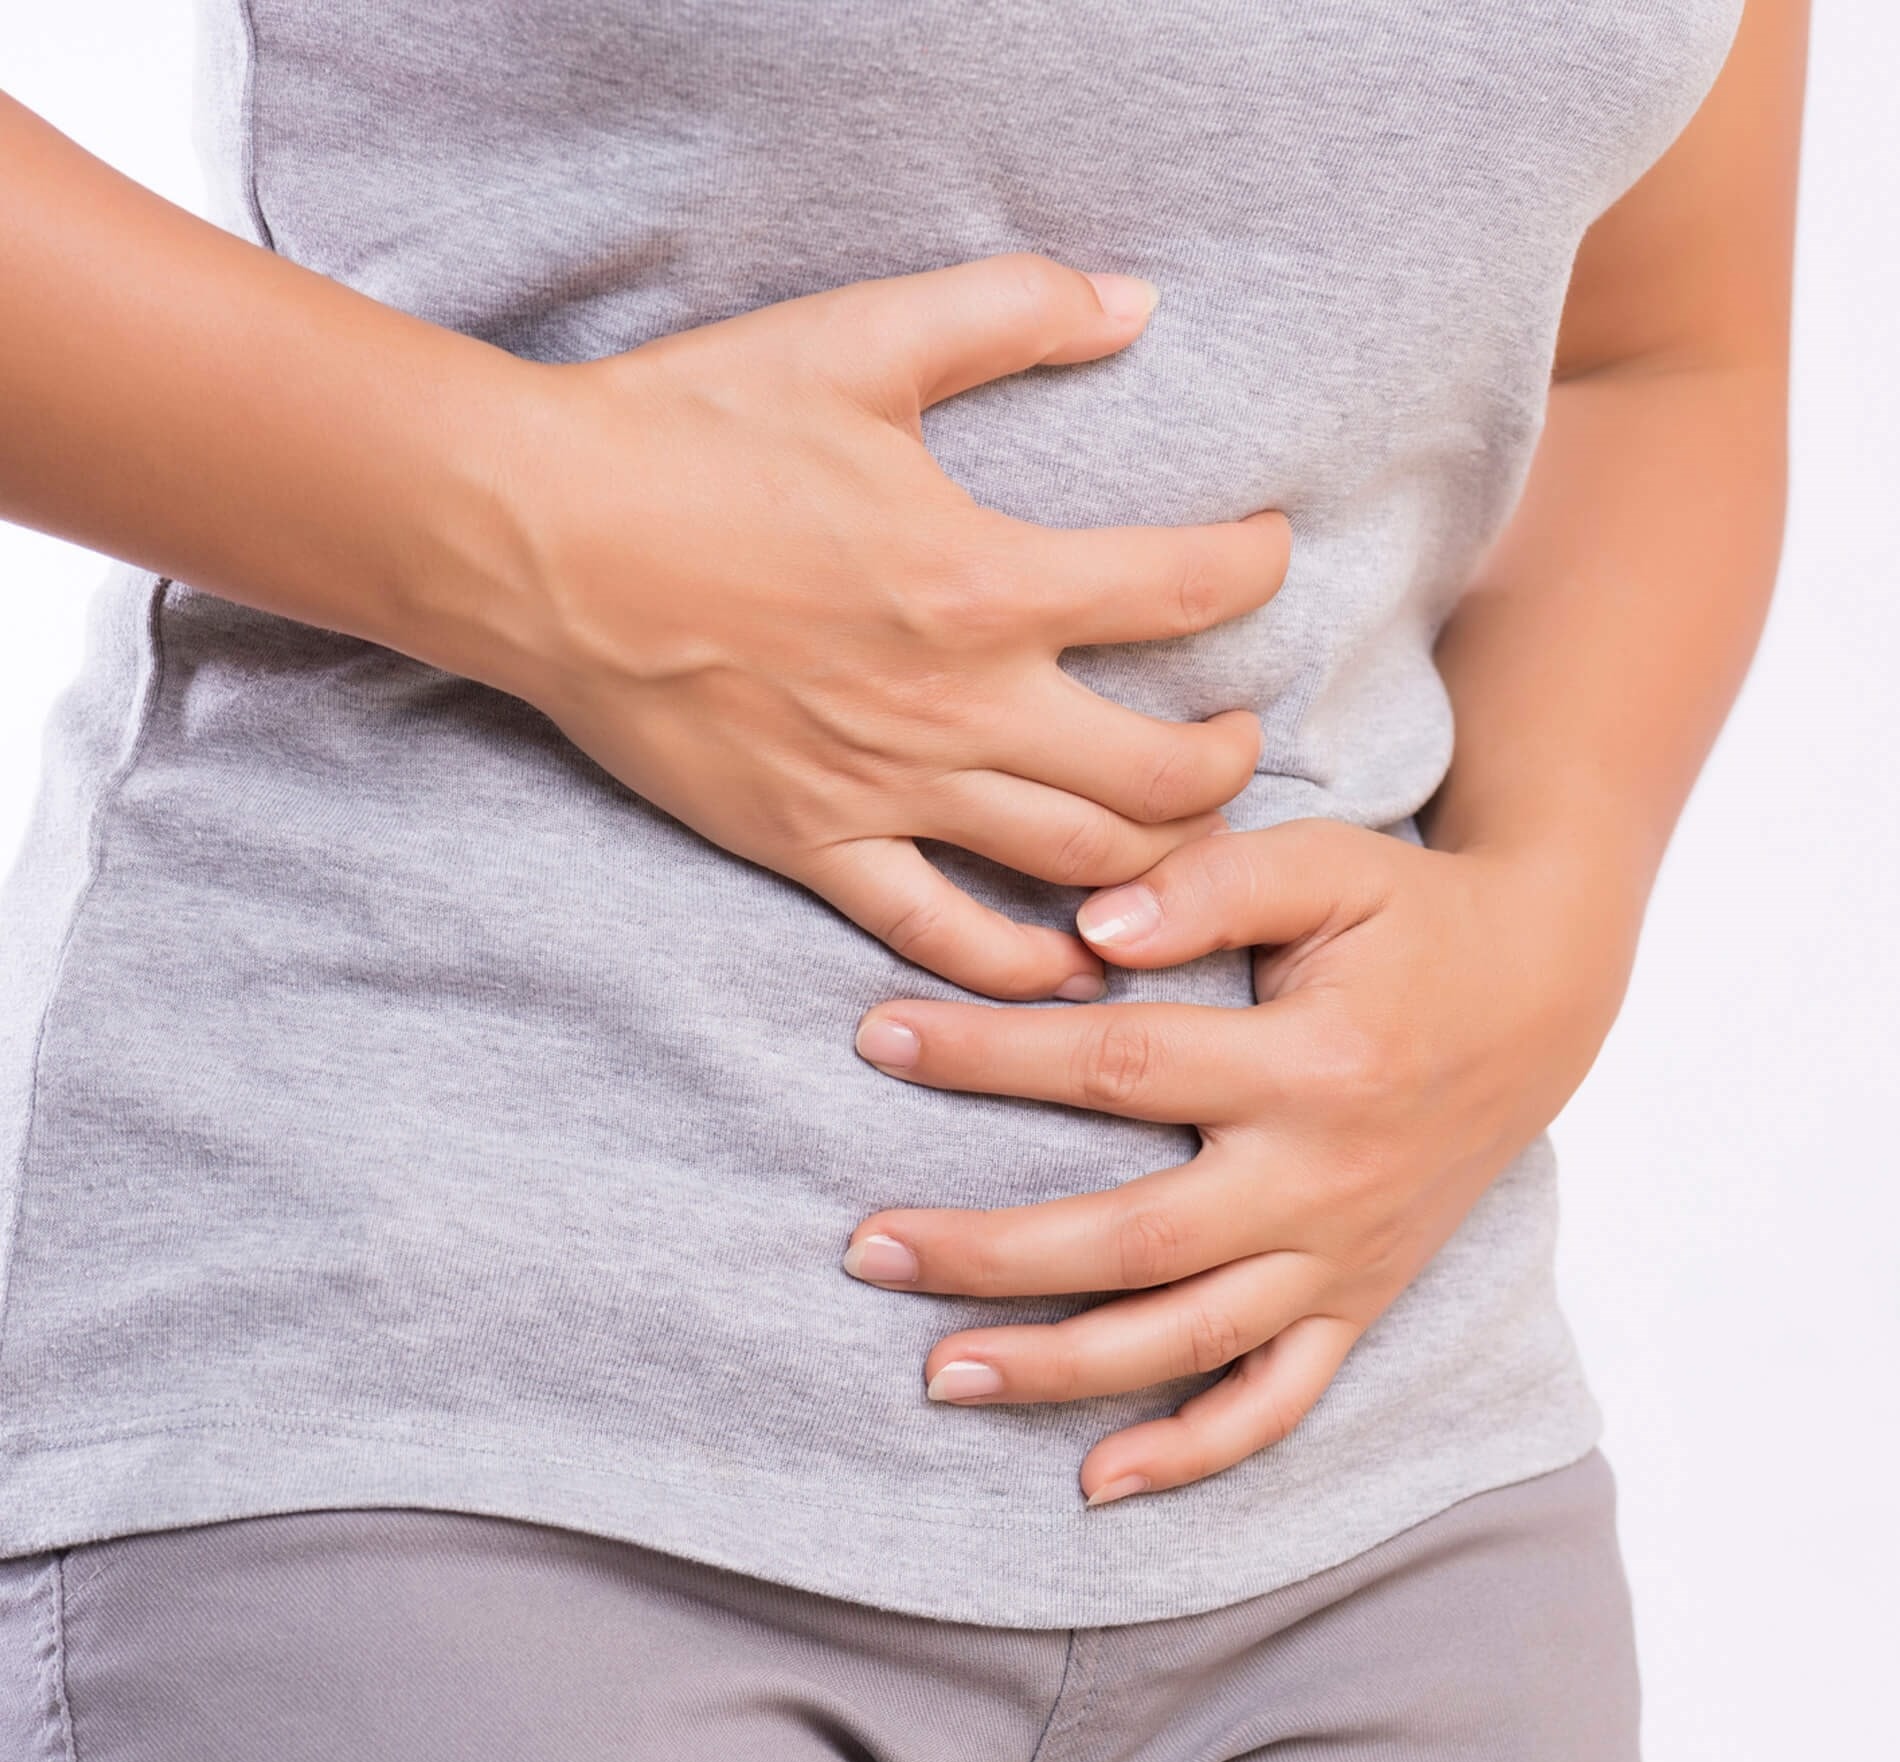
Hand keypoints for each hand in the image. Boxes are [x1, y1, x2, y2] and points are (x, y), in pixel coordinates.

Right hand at [483, 254, 1289, 1000]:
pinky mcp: (815, 845)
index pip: (1187, 591)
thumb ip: (1013, 308)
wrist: (535, 538)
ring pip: (1079, 867)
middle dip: (1229, 760)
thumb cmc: (690, 431)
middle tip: (1234, 732)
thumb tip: (1138, 301)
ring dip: (1161, 860)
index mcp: (988, 581)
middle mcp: (960, 708)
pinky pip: (943, 935)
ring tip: (1178, 831)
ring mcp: (889, 793)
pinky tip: (1069, 965)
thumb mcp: (858, 338)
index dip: (1257, 569)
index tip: (1263, 555)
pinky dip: (1021, 966)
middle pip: (1164, 775)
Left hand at [841, 819, 1639, 1501]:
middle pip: (1131, 1237)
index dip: (987, 1056)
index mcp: (1308, 1065)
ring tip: (938, 1373)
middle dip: (989, 1251)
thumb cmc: (1413, 918)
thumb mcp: (1327, 867)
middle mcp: (1322, 1181)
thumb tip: (1087, 927)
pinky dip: (1196, 1450)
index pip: (1116, 1066)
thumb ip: (1208, 886)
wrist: (1541, 999)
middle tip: (867, 1248)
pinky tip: (1099, 1478)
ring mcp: (1341, 1258)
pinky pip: (1278, 1401)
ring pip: (1186, 1340)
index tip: (876, 1037)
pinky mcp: (1359, 1301)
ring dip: (1059, 1369)